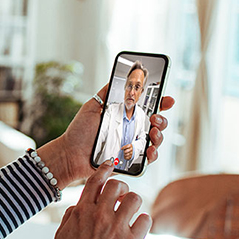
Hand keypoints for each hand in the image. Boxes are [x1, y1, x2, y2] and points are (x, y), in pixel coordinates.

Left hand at [38, 84, 174, 188]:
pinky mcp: (129, 161)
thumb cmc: (79, 132)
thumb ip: (105, 94)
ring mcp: (131, 146)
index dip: (160, 103)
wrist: (70, 154)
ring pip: (155, 141)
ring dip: (159, 136)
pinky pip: (147, 159)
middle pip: (156, 124)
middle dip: (162, 120)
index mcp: (125, 116)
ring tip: (153, 132)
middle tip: (155, 118)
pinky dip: (152, 154)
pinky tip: (150, 150)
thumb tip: (116, 76)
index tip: (167, 99)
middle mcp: (131, 131)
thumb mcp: (92, 107)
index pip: (147, 108)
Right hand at [55, 161, 150, 238]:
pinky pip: (146, 220)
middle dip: (121, 188)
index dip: (104, 169)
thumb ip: (71, 216)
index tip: (110, 164)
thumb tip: (79, 205)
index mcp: (82, 212)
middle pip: (117, 185)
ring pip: (135, 199)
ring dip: (133, 203)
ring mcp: (118, 228)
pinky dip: (143, 222)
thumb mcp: (62, 236)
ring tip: (129, 212)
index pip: (95, 181)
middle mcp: (101, 216)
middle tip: (120, 196)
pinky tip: (136, 228)